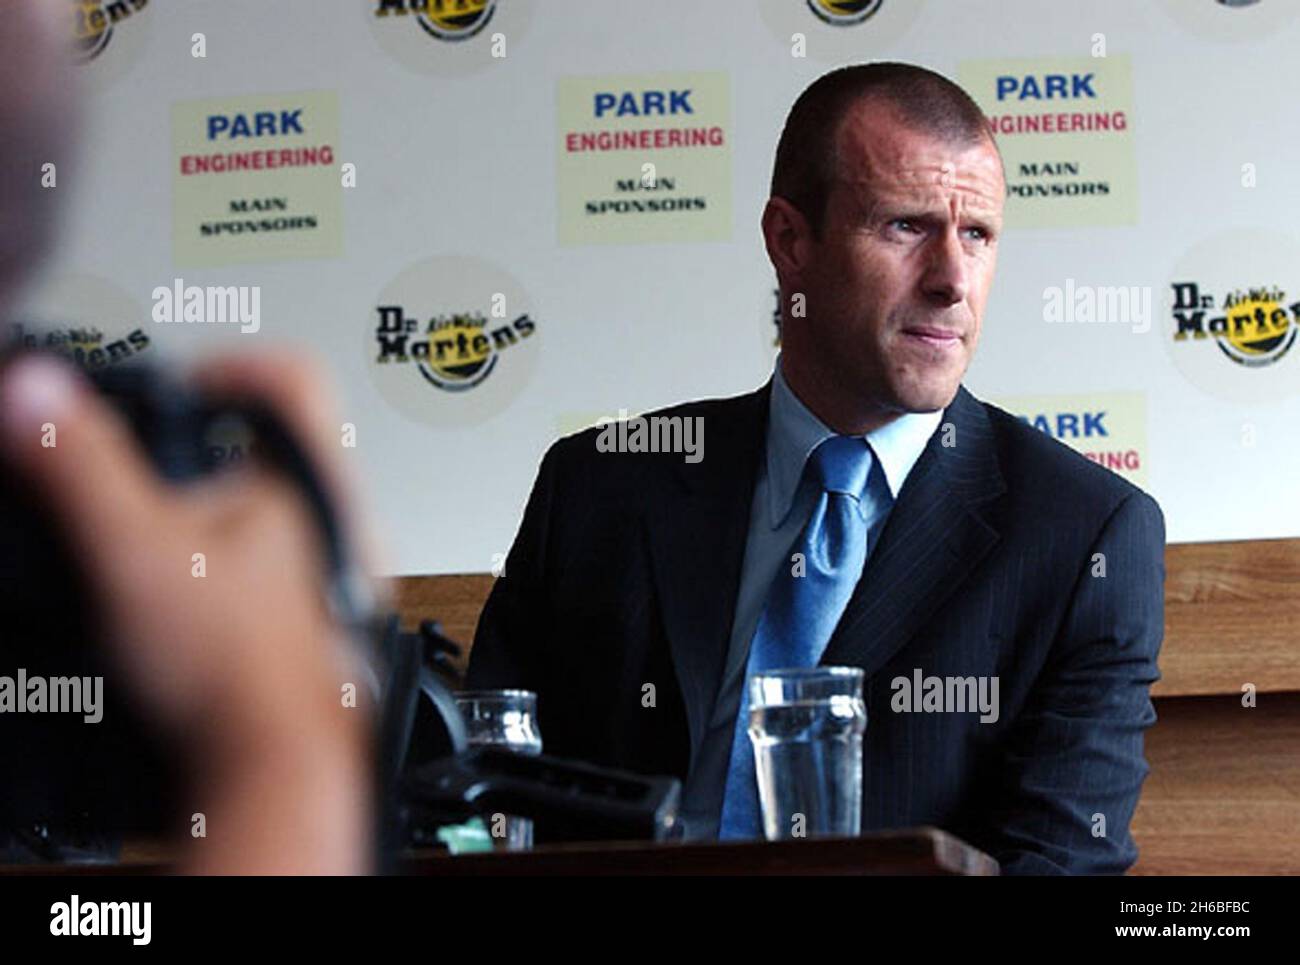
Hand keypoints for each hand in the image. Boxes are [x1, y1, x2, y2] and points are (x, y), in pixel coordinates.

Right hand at [0, 351, 377, 873]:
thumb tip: (35, 390)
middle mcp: (338, 522)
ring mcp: (332, 572)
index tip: (176, 386)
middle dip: (194, 454)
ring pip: (265, 508)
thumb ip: (81, 466)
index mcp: (315, 484)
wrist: (271, 767)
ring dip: (200, 513)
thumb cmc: (239, 672)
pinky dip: (215, 561)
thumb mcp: (136, 551)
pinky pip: (263, 562)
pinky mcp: (313, 617)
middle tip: (142, 472)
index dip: (225, 364)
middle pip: (270, 444)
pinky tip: (175, 595)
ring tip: (149, 541)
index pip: (291, 376)